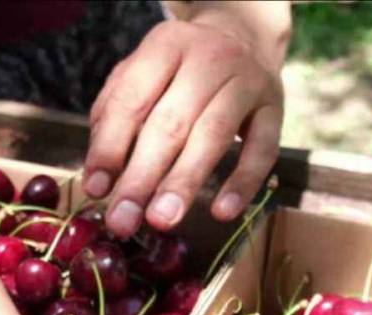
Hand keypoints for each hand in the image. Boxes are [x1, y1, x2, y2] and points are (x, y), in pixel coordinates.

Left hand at [83, 15, 285, 236]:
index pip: (131, 100)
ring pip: (214, 135)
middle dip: (142, 177)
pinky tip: (223, 212)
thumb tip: (102, 179)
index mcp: (165, 46)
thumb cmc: (175, 72)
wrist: (241, 37)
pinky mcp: (275, 107)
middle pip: (171, 123)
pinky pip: (263, 148)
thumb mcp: (138, 77)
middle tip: (122, 220)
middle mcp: (208, 59)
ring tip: (161, 220)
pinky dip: (243, 183)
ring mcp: (247, 81)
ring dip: (185, 182)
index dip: (109, 147)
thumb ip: (114, 119)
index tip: (95, 189)